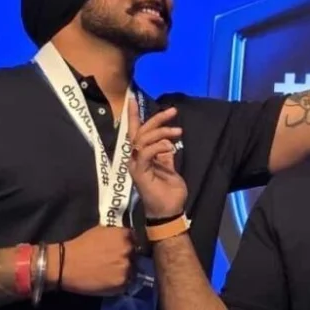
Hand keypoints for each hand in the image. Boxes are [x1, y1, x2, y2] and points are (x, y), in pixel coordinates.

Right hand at [54, 224, 136, 295]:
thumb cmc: (81, 245)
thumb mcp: (101, 230)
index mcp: (124, 235)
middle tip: (115, 262)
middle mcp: (128, 249)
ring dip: (124, 271)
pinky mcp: (121, 282)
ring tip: (111, 273)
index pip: (134, 239)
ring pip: (131, 269)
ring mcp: (125, 266)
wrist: (66, 264)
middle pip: (134, 254)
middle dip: (127, 257)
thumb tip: (125, 236)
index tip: (121, 250)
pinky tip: (109, 281)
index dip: (128, 245)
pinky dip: (119, 283)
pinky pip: (126, 283)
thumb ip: (116, 233)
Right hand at [127, 99, 185, 219]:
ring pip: (143, 139)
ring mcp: (136, 166)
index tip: (132, 99)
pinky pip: (146, 153)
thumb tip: (167, 141)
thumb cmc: (168, 190)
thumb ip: (164, 153)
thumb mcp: (168, 166)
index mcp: (141, 155)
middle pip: (141, 132)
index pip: (136, 131)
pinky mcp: (139, 173)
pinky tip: (170, 147)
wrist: (168, 211)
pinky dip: (159, 146)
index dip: (133, 115)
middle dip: (156, 119)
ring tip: (177, 132)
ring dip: (161, 132)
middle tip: (173, 112)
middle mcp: (135, 158)